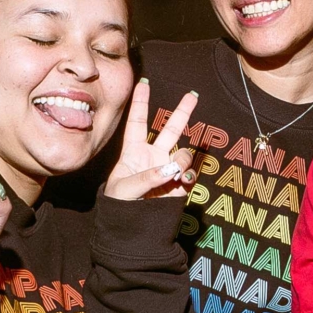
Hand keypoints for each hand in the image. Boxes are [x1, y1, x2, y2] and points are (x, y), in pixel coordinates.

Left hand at [101, 80, 198, 202]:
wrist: (131, 230)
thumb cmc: (119, 206)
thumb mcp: (124, 190)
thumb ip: (146, 178)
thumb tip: (170, 170)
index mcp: (134, 152)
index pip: (137, 122)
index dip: (140, 102)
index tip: (143, 82)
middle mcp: (153, 157)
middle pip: (170, 129)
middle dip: (183, 112)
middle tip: (193, 94)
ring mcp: (168, 170)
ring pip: (183, 154)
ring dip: (182, 159)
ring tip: (173, 173)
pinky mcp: (179, 185)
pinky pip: (190, 173)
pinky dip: (189, 174)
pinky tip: (182, 179)